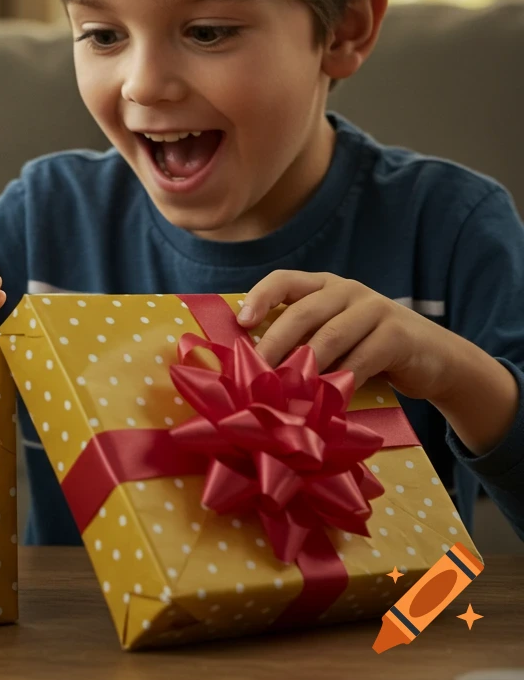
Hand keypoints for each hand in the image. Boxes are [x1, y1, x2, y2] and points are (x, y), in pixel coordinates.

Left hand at [236, 271, 454, 400]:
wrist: (436, 359)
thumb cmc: (370, 349)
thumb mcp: (335, 336)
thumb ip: (303, 339)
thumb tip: (254, 365)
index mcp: (324, 285)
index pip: (284, 280)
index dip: (260, 297)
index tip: (241, 322)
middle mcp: (347, 290)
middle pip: (303, 312)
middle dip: (274, 342)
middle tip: (256, 370)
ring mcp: (375, 309)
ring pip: (330, 337)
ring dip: (304, 366)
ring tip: (283, 389)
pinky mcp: (397, 335)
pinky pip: (361, 360)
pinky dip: (340, 381)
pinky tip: (325, 399)